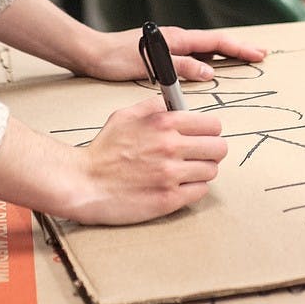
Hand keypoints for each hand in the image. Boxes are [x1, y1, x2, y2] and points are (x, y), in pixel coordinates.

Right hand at [66, 97, 226, 224]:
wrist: (86, 182)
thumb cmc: (103, 150)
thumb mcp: (126, 115)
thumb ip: (154, 107)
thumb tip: (174, 104)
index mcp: (163, 123)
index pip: (212, 125)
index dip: (209, 129)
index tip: (204, 134)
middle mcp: (171, 147)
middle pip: (219, 148)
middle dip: (211, 150)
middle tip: (200, 153)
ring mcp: (171, 175)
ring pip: (211, 171)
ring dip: (202, 170)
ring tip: (187, 169)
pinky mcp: (169, 199)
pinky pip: (200, 191)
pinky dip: (194, 188)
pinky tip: (180, 184)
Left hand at [83, 26, 266, 82]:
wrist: (95, 53)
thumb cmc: (118, 58)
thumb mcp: (151, 64)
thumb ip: (181, 66)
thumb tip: (209, 71)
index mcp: (177, 38)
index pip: (215, 42)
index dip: (238, 48)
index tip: (258, 54)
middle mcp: (177, 38)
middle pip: (215, 42)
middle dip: (239, 48)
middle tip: (261, 55)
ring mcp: (172, 45)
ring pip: (206, 47)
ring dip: (227, 53)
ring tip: (245, 58)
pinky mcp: (165, 53)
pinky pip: (195, 54)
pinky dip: (211, 58)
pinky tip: (214, 66)